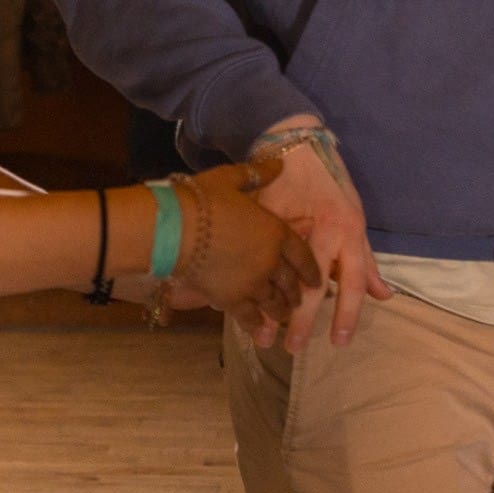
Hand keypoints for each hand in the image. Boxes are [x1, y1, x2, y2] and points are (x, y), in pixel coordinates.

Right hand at [161, 157, 320, 330]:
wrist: (176, 228)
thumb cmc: (203, 199)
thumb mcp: (231, 179)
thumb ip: (258, 173)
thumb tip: (279, 160)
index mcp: (276, 232)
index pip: (302, 254)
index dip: (311, 269)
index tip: (317, 279)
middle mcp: (271, 262)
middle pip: (291, 283)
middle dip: (297, 293)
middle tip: (299, 300)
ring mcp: (253, 284)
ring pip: (276, 304)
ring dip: (282, 311)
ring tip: (282, 316)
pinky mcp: (232, 300)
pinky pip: (251, 317)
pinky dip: (257, 325)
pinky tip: (259, 331)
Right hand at [248, 133, 392, 352]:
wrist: (296, 143)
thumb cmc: (329, 184)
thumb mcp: (354, 219)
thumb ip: (366, 261)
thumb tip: (385, 296)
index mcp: (348, 230)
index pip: (353, 280)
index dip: (346, 313)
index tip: (338, 342)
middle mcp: (322, 229)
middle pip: (311, 282)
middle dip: (301, 318)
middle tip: (291, 347)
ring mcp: (289, 222)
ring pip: (279, 272)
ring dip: (269, 305)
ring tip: (261, 331)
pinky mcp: (260, 216)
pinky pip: (253, 252)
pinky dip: (246, 276)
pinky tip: (236, 299)